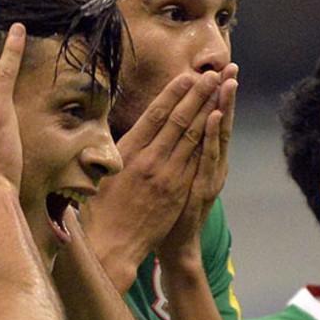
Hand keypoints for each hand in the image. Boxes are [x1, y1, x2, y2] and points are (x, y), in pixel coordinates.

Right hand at [80, 69, 224, 286]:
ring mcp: (166, 175)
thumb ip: (115, 152)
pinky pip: (196, 160)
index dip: (173, 93)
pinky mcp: (177, 191)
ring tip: (221, 90)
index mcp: (126, 152)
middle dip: (197, 94)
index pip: (154, 115)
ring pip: (191, 136)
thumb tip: (123, 135)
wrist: (111, 245)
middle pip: (178, 120)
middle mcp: (148, 159)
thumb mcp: (100, 173)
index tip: (187, 76)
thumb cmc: (99, 210)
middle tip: (213, 73)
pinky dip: (208, 139)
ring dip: (208, 110)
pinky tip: (217, 124)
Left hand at [157, 64, 238, 265]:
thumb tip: (170, 124)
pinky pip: (207, 158)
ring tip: (228, 83)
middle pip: (218, 121)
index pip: (209, 118)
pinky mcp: (202, 188)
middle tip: (232, 66)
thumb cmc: (169, 207)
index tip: (219, 68)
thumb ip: (178, 150)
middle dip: (224, 93)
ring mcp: (208, 174)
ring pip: (217, 136)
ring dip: (223, 108)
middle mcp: (210, 163)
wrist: (176, 244)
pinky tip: (214, 117)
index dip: (214, 94)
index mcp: (201, 156)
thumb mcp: (173, 173)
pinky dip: (211, 137)